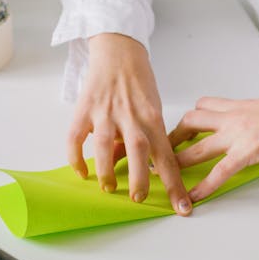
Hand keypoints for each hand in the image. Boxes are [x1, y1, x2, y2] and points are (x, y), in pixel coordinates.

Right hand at [67, 33, 191, 214]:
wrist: (118, 51)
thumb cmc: (139, 84)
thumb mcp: (153, 110)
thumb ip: (148, 138)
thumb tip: (140, 168)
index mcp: (153, 119)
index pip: (167, 158)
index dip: (175, 185)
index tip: (182, 208)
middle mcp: (131, 116)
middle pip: (139, 150)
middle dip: (140, 178)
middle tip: (139, 198)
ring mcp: (106, 112)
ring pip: (107, 144)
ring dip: (108, 169)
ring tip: (109, 188)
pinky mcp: (84, 109)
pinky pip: (76, 137)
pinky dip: (76, 157)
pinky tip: (82, 172)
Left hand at [169, 85, 258, 201]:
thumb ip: (258, 118)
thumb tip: (257, 127)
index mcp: (240, 106)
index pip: (203, 106)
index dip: (188, 118)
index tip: (177, 129)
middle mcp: (233, 117)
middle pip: (189, 122)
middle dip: (170, 137)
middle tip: (159, 152)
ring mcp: (238, 134)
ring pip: (196, 148)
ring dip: (176, 163)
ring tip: (163, 178)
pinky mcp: (249, 151)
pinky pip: (219, 171)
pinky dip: (203, 186)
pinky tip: (193, 197)